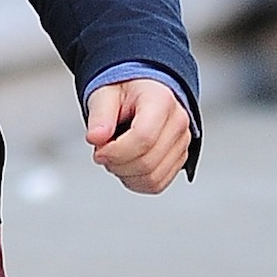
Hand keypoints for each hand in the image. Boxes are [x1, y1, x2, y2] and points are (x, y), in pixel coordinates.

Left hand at [84, 78, 190, 194]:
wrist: (140, 91)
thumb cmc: (124, 91)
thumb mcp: (105, 94)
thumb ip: (99, 115)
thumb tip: (95, 138)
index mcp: (161, 100)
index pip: (143, 138)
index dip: (116, 151)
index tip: (99, 149)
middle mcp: (178, 122)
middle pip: (147, 162)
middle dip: (117, 164)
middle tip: (103, 151)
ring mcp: (181, 142)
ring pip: (153, 178)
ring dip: (125, 175)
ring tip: (116, 156)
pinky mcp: (180, 159)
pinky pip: (157, 184)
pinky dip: (136, 182)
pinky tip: (126, 165)